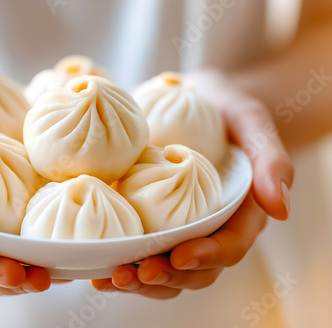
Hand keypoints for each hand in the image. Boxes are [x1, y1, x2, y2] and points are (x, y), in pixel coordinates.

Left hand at [92, 69, 293, 298]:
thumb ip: (270, 159)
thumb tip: (280, 209)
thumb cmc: (224, 106)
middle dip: (166, 276)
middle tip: (133, 273)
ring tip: (110, 279)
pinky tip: (98, 269)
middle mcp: (210, 226)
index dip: (206, 256)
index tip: (179, 255)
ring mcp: (179, 226)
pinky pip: (141, 250)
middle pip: (195, 269)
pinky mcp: (152, 219)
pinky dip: (121, 264)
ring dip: (139, 280)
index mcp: (240, 211)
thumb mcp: (250, 120)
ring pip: (167, 268)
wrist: (192, 97)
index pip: (229, 245)